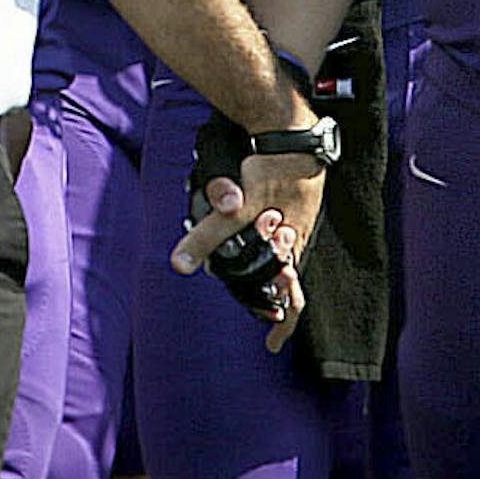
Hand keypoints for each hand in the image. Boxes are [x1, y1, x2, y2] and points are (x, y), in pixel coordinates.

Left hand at [171, 152, 324, 352]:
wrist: (292, 133)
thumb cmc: (272, 173)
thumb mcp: (236, 209)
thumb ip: (208, 236)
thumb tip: (181, 264)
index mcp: (290, 251)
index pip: (293, 303)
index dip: (283, 327)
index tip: (271, 345)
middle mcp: (298, 240)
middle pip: (287, 281)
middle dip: (270, 297)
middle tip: (255, 311)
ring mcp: (298, 220)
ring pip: (284, 254)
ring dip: (268, 267)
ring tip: (248, 272)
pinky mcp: (292, 200)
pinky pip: (282, 230)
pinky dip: (267, 239)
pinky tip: (254, 230)